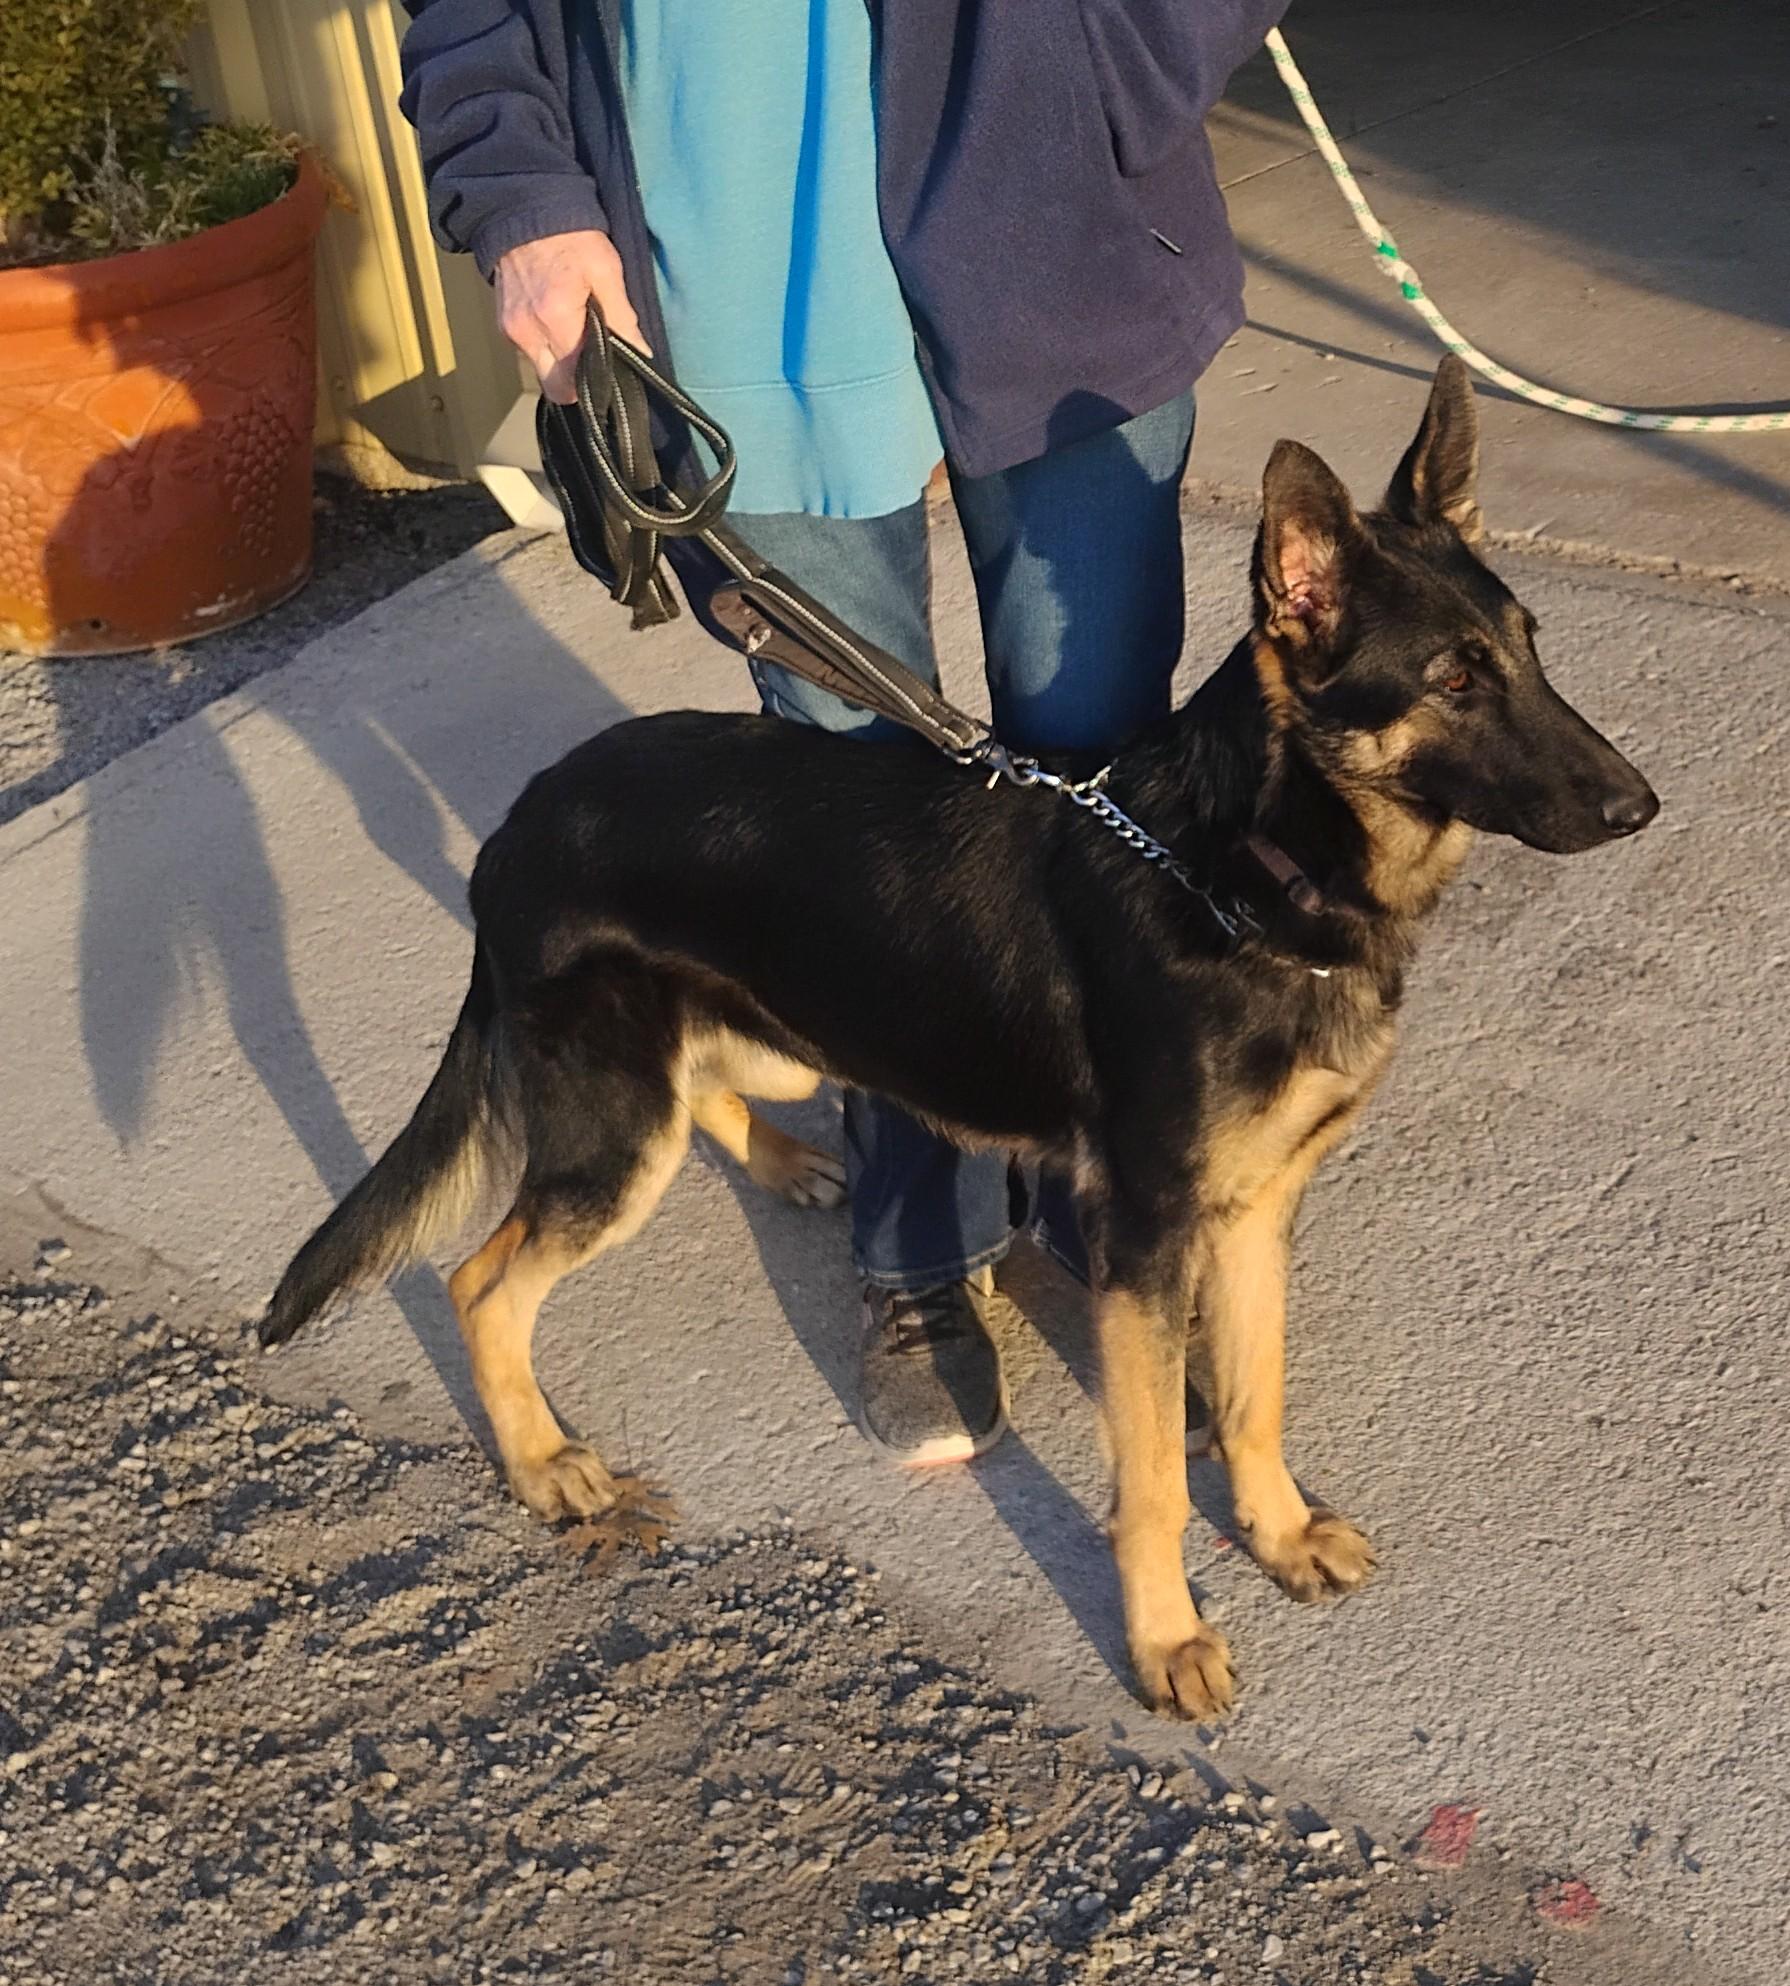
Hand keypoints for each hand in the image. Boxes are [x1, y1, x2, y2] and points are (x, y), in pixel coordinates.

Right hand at [494, 229, 647, 403]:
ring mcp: (510, 329)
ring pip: (541, 370)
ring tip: (576, 331)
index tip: (610, 375)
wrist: (525, 206)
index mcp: (555, 320)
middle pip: (555, 388)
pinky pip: (528, 351)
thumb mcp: (606, 270)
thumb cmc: (571, 234)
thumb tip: (641, 355)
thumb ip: (622, 319)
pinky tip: (557, 320)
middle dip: (576, 383)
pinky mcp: (502, 322)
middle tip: (595, 361)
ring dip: (560, 362)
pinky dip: (546, 345)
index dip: (596, 385)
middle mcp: (527, 332)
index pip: (576, 383)